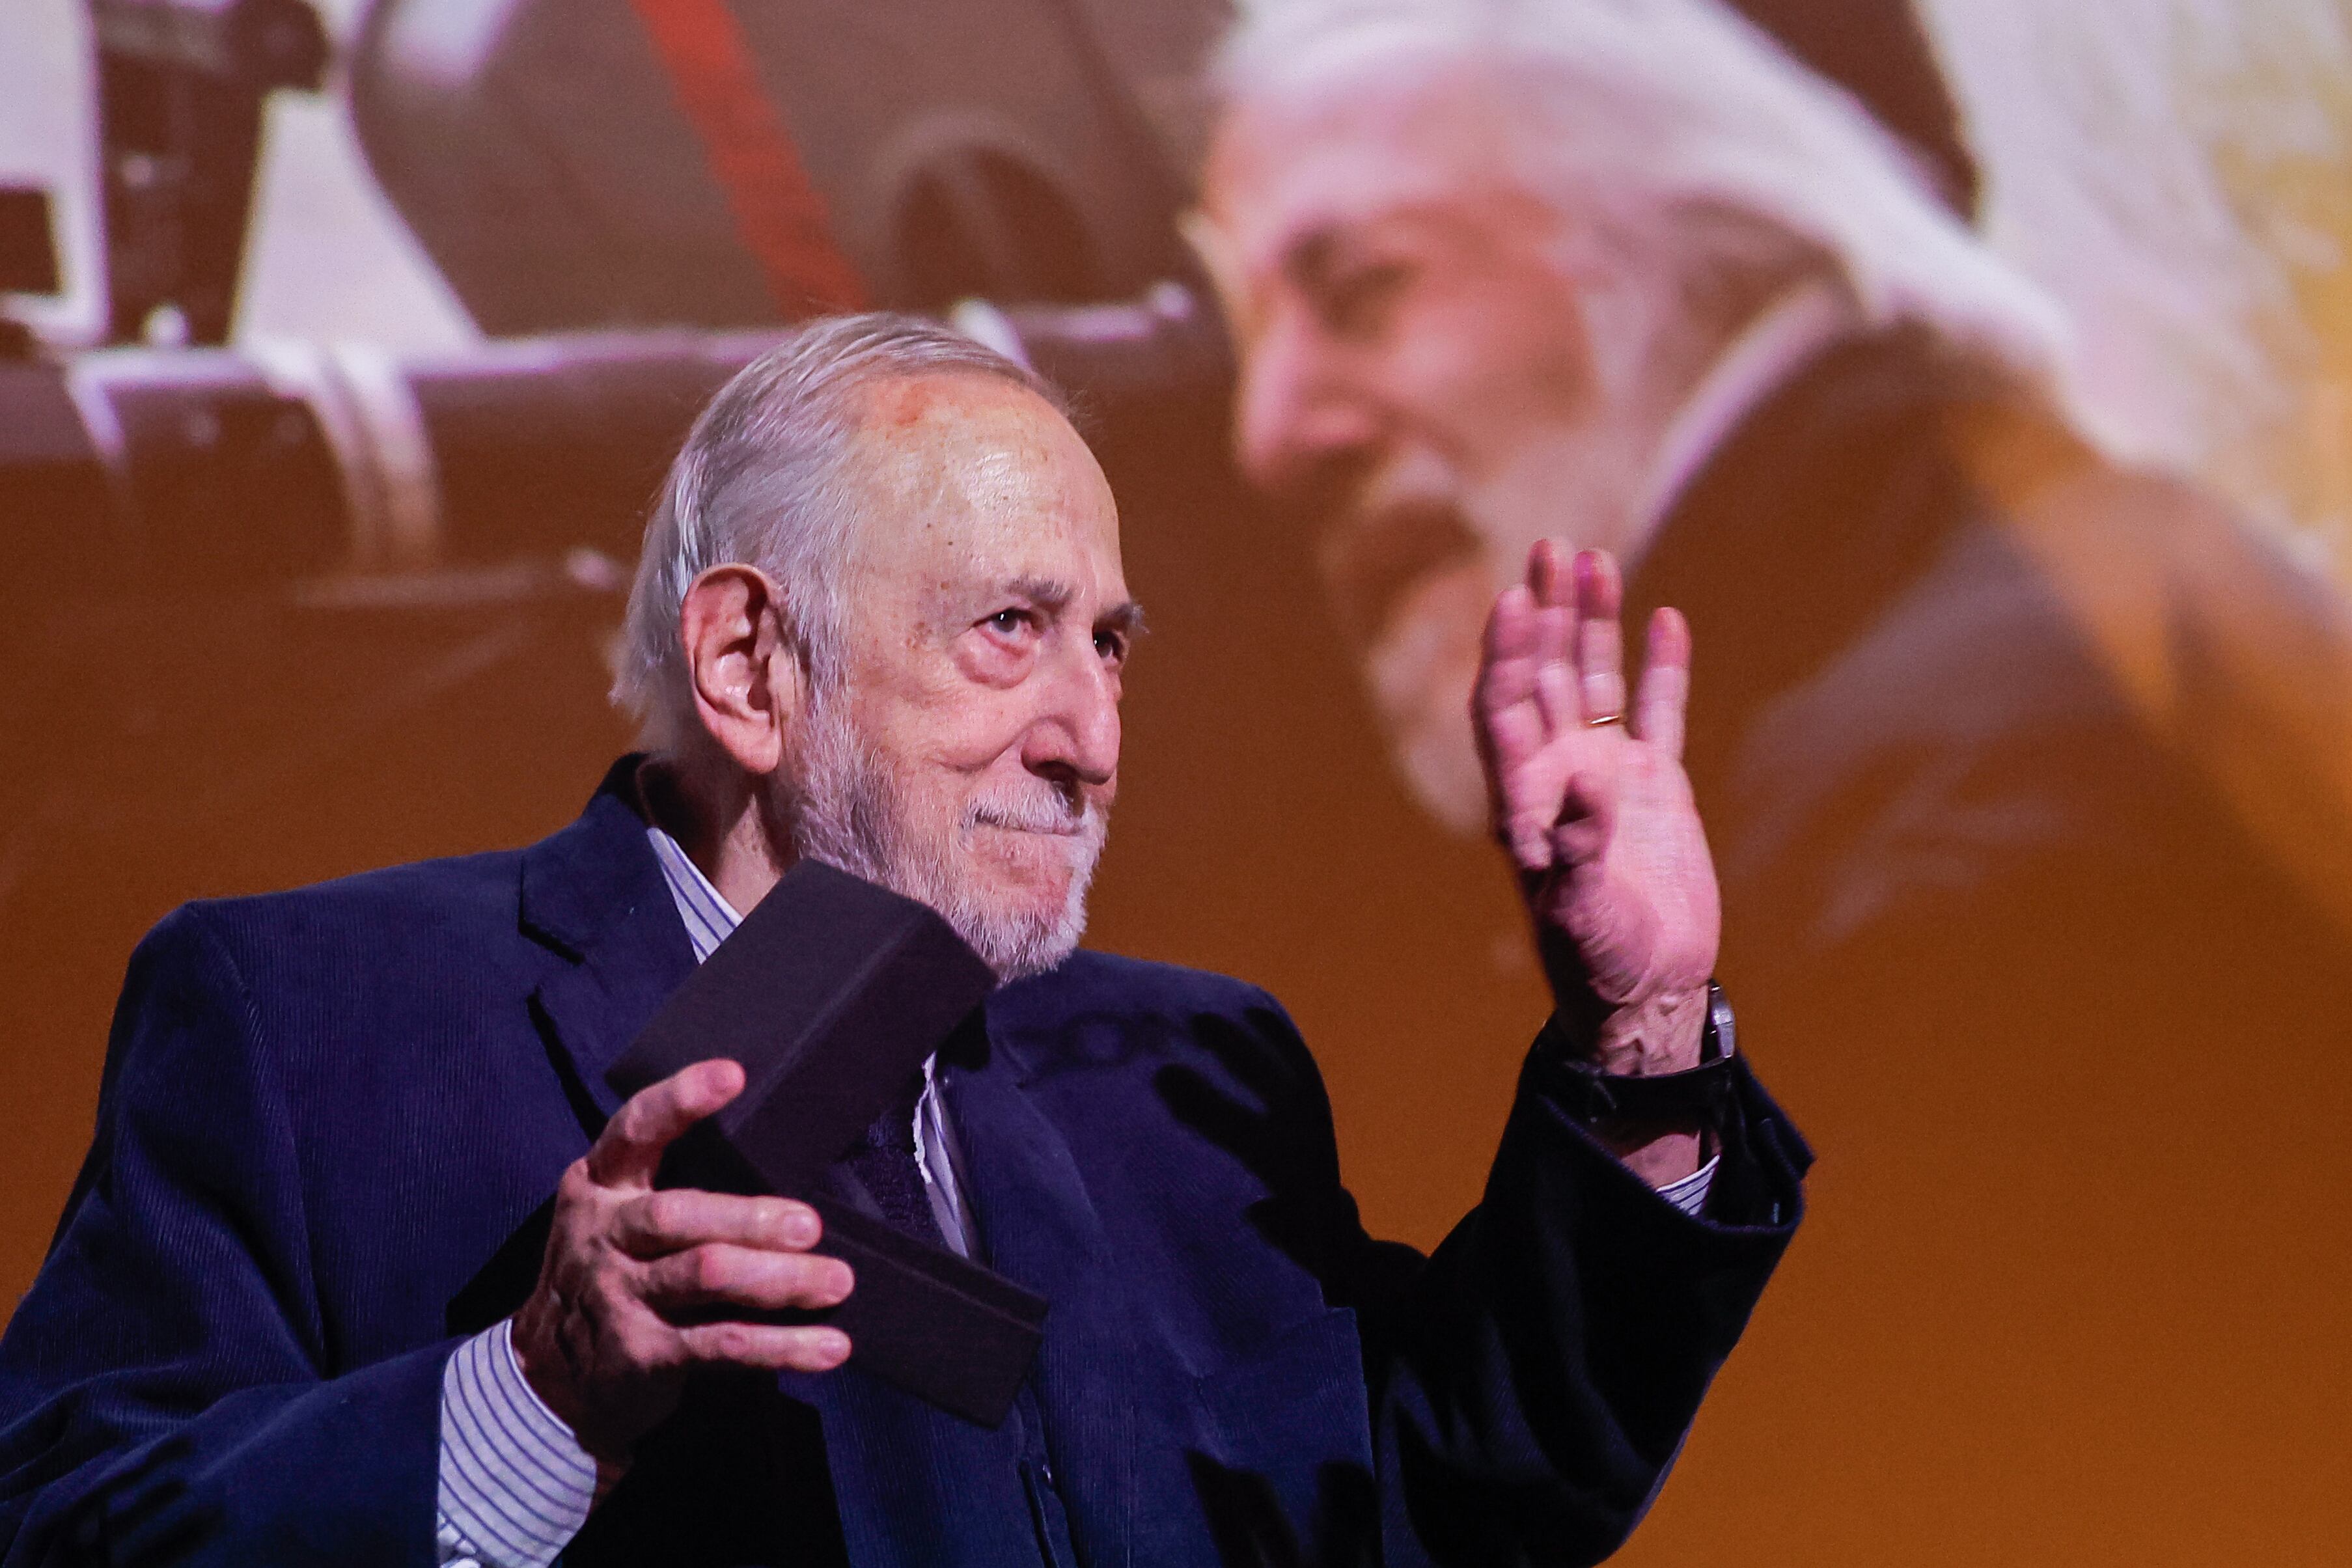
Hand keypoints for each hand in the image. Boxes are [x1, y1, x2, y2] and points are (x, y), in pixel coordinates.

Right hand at [510, 1060, 853, 1474]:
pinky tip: (831, 1346)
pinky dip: (782, 1345)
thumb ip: (676, 1192)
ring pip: (706, 1276)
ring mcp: (619, 1296)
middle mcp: (604, 1234)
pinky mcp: (642, 1353)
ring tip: (837, 1280)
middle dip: (748, 1218)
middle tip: (809, 1225)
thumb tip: (786, 1175)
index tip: (733, 1074)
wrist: (550, 1378)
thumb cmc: (613, 1274)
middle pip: (677, 1215)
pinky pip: (722, 1344)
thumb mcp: (618, 1220)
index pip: (633, 1130)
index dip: (678, 1100)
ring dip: (780, 1279)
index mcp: (600, 1186)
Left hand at [1476, 542, 1720, 1076]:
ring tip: (1594, 558)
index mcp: (1522, 800)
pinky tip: (1665, 618)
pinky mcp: (1655, 787)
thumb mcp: (1579, 915)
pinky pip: (1655, 713)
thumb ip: (1573, 855)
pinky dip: (1660, 669)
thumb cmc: (1596, 961)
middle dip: (1544, 615)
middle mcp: (1557, 774)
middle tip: (1548, 547)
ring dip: (1592, 624)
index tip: (1515, 600)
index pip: (1504, 708)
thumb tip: (1579, 792)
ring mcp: (1607, 775)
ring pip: (1594, 681)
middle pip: (1544, 676)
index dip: (1508, 654)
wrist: (1645, 991)